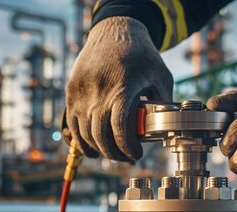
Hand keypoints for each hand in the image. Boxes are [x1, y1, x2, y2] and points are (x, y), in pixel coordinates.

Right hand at [66, 17, 172, 160]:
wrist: (114, 30)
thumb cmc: (141, 54)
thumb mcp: (161, 76)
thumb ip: (164, 103)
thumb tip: (165, 130)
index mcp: (122, 87)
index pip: (119, 128)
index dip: (127, 147)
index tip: (136, 154)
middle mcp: (97, 91)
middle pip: (100, 135)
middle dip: (114, 153)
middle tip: (127, 158)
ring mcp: (80, 92)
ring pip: (84, 134)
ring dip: (98, 149)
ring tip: (112, 153)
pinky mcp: (71, 92)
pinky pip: (72, 124)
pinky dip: (82, 140)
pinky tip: (93, 147)